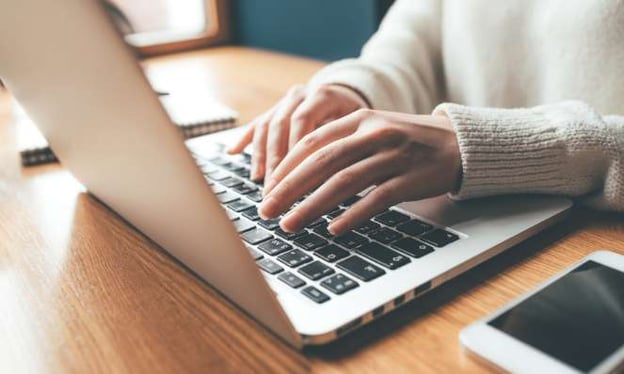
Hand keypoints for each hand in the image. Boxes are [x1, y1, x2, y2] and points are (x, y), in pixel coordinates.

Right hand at [226, 84, 368, 180]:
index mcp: (323, 95)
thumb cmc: (359, 120)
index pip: (303, 122)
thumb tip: (337, 180)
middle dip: (275, 161)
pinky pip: (257, 123)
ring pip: (267, 126)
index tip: (291, 178)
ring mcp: (285, 101)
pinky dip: (245, 139)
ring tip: (259, 180)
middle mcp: (301, 94)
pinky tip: (232, 152)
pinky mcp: (275, 109)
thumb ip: (346, 145)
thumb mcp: (359, 129)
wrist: (350, 95)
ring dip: (261, 155)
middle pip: (281, 126)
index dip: (294, 151)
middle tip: (273, 189)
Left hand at [258, 109, 461, 234]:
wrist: (458, 143)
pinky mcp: (411, 178)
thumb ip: (340, 144)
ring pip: (344, 181)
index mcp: (359, 119)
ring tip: (290, 224)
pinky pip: (376, 198)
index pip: (312, 142)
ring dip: (312, 206)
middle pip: (322, 161)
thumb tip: (298, 173)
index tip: (267, 189)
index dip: (286, 166)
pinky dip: (352, 215)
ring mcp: (393, 155)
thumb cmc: (407, 141)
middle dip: (289, 188)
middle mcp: (374, 133)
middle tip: (266, 210)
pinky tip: (333, 229)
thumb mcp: (373, 131)